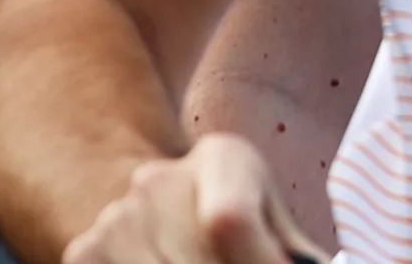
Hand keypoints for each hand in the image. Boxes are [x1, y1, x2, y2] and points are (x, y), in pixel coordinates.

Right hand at [64, 134, 323, 263]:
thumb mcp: (271, 216)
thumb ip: (292, 248)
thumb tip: (328, 262)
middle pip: (198, 263)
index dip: (258, 262)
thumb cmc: (233, 213)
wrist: (154, 200)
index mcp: (223, 159)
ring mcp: (114, 219)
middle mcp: (158, 181)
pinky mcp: (83, 253)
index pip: (229, 219)